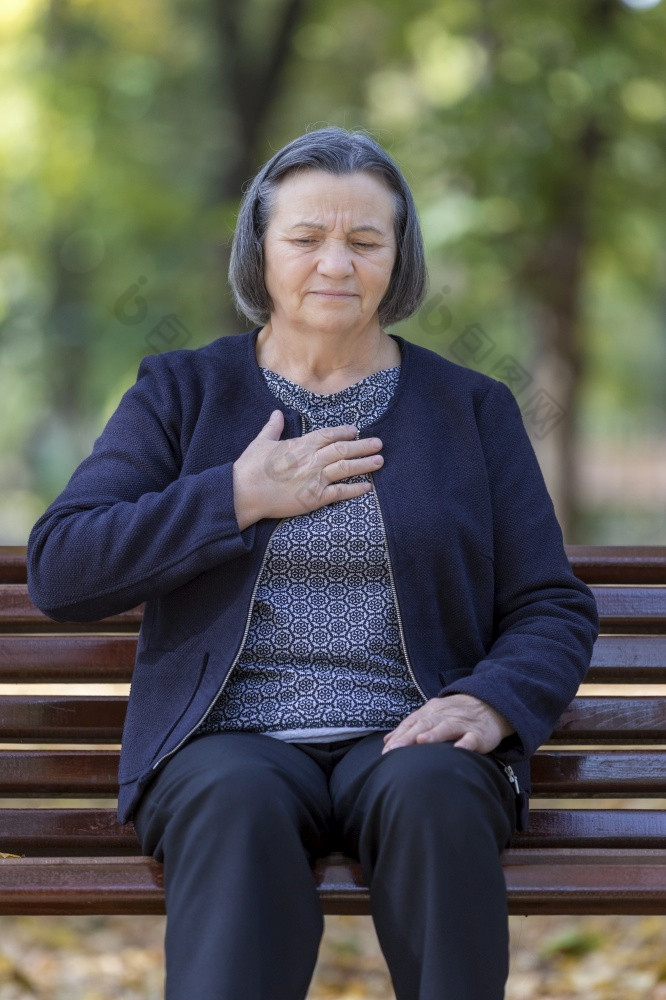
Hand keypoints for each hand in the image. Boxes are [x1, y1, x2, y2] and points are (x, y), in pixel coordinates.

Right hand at [232, 410, 383, 529]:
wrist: (244, 492)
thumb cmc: (250, 467)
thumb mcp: (261, 442)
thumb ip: (273, 427)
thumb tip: (277, 413)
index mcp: (301, 445)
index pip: (328, 435)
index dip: (344, 432)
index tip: (355, 430)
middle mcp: (312, 460)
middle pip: (343, 450)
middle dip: (362, 446)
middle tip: (378, 443)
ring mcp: (315, 479)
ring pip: (346, 468)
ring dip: (364, 464)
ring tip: (379, 460)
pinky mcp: (315, 498)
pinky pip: (340, 492)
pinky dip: (355, 489)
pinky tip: (367, 487)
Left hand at [382, 694, 513, 755]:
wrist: (488, 704)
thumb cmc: (454, 714)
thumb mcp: (432, 715)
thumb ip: (410, 727)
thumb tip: (388, 740)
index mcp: (431, 712)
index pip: (412, 723)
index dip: (399, 736)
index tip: (386, 751)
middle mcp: (444, 716)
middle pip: (424, 725)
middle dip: (408, 737)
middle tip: (394, 750)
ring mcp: (461, 724)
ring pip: (446, 728)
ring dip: (434, 734)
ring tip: (421, 741)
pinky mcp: (478, 734)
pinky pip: (471, 738)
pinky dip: (465, 743)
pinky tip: (458, 750)